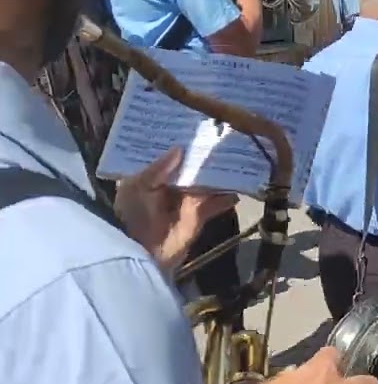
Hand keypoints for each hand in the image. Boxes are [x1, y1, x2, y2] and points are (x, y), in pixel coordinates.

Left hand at [114, 147, 238, 273]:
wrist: (140, 252)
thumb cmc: (132, 215)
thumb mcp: (137, 187)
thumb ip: (158, 169)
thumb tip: (180, 148)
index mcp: (150, 179)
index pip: (168, 160)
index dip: (179, 147)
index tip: (195, 131)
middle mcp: (169, 188)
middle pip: (190, 171)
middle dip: (203, 159)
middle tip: (221, 141)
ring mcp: (185, 203)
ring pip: (205, 184)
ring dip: (219, 176)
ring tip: (235, 159)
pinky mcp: (199, 216)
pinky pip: (215, 204)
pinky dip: (227, 198)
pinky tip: (239, 187)